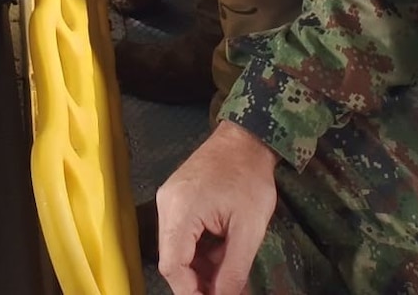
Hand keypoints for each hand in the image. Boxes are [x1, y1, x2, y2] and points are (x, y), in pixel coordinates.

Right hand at [156, 121, 278, 294]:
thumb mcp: (249, 230)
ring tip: (226, 277)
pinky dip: (199, 251)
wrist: (245, 139)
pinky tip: (220, 257)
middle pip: (172, 259)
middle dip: (197, 282)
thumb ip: (233, 269)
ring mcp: (169, 200)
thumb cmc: (250, 179)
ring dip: (199, 268)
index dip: (190, 292)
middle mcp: (167, 205)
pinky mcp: (176, 198)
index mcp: (180, 210)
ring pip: (177, 249)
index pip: (172, 265)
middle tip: (224, 291)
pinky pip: (181, 234)